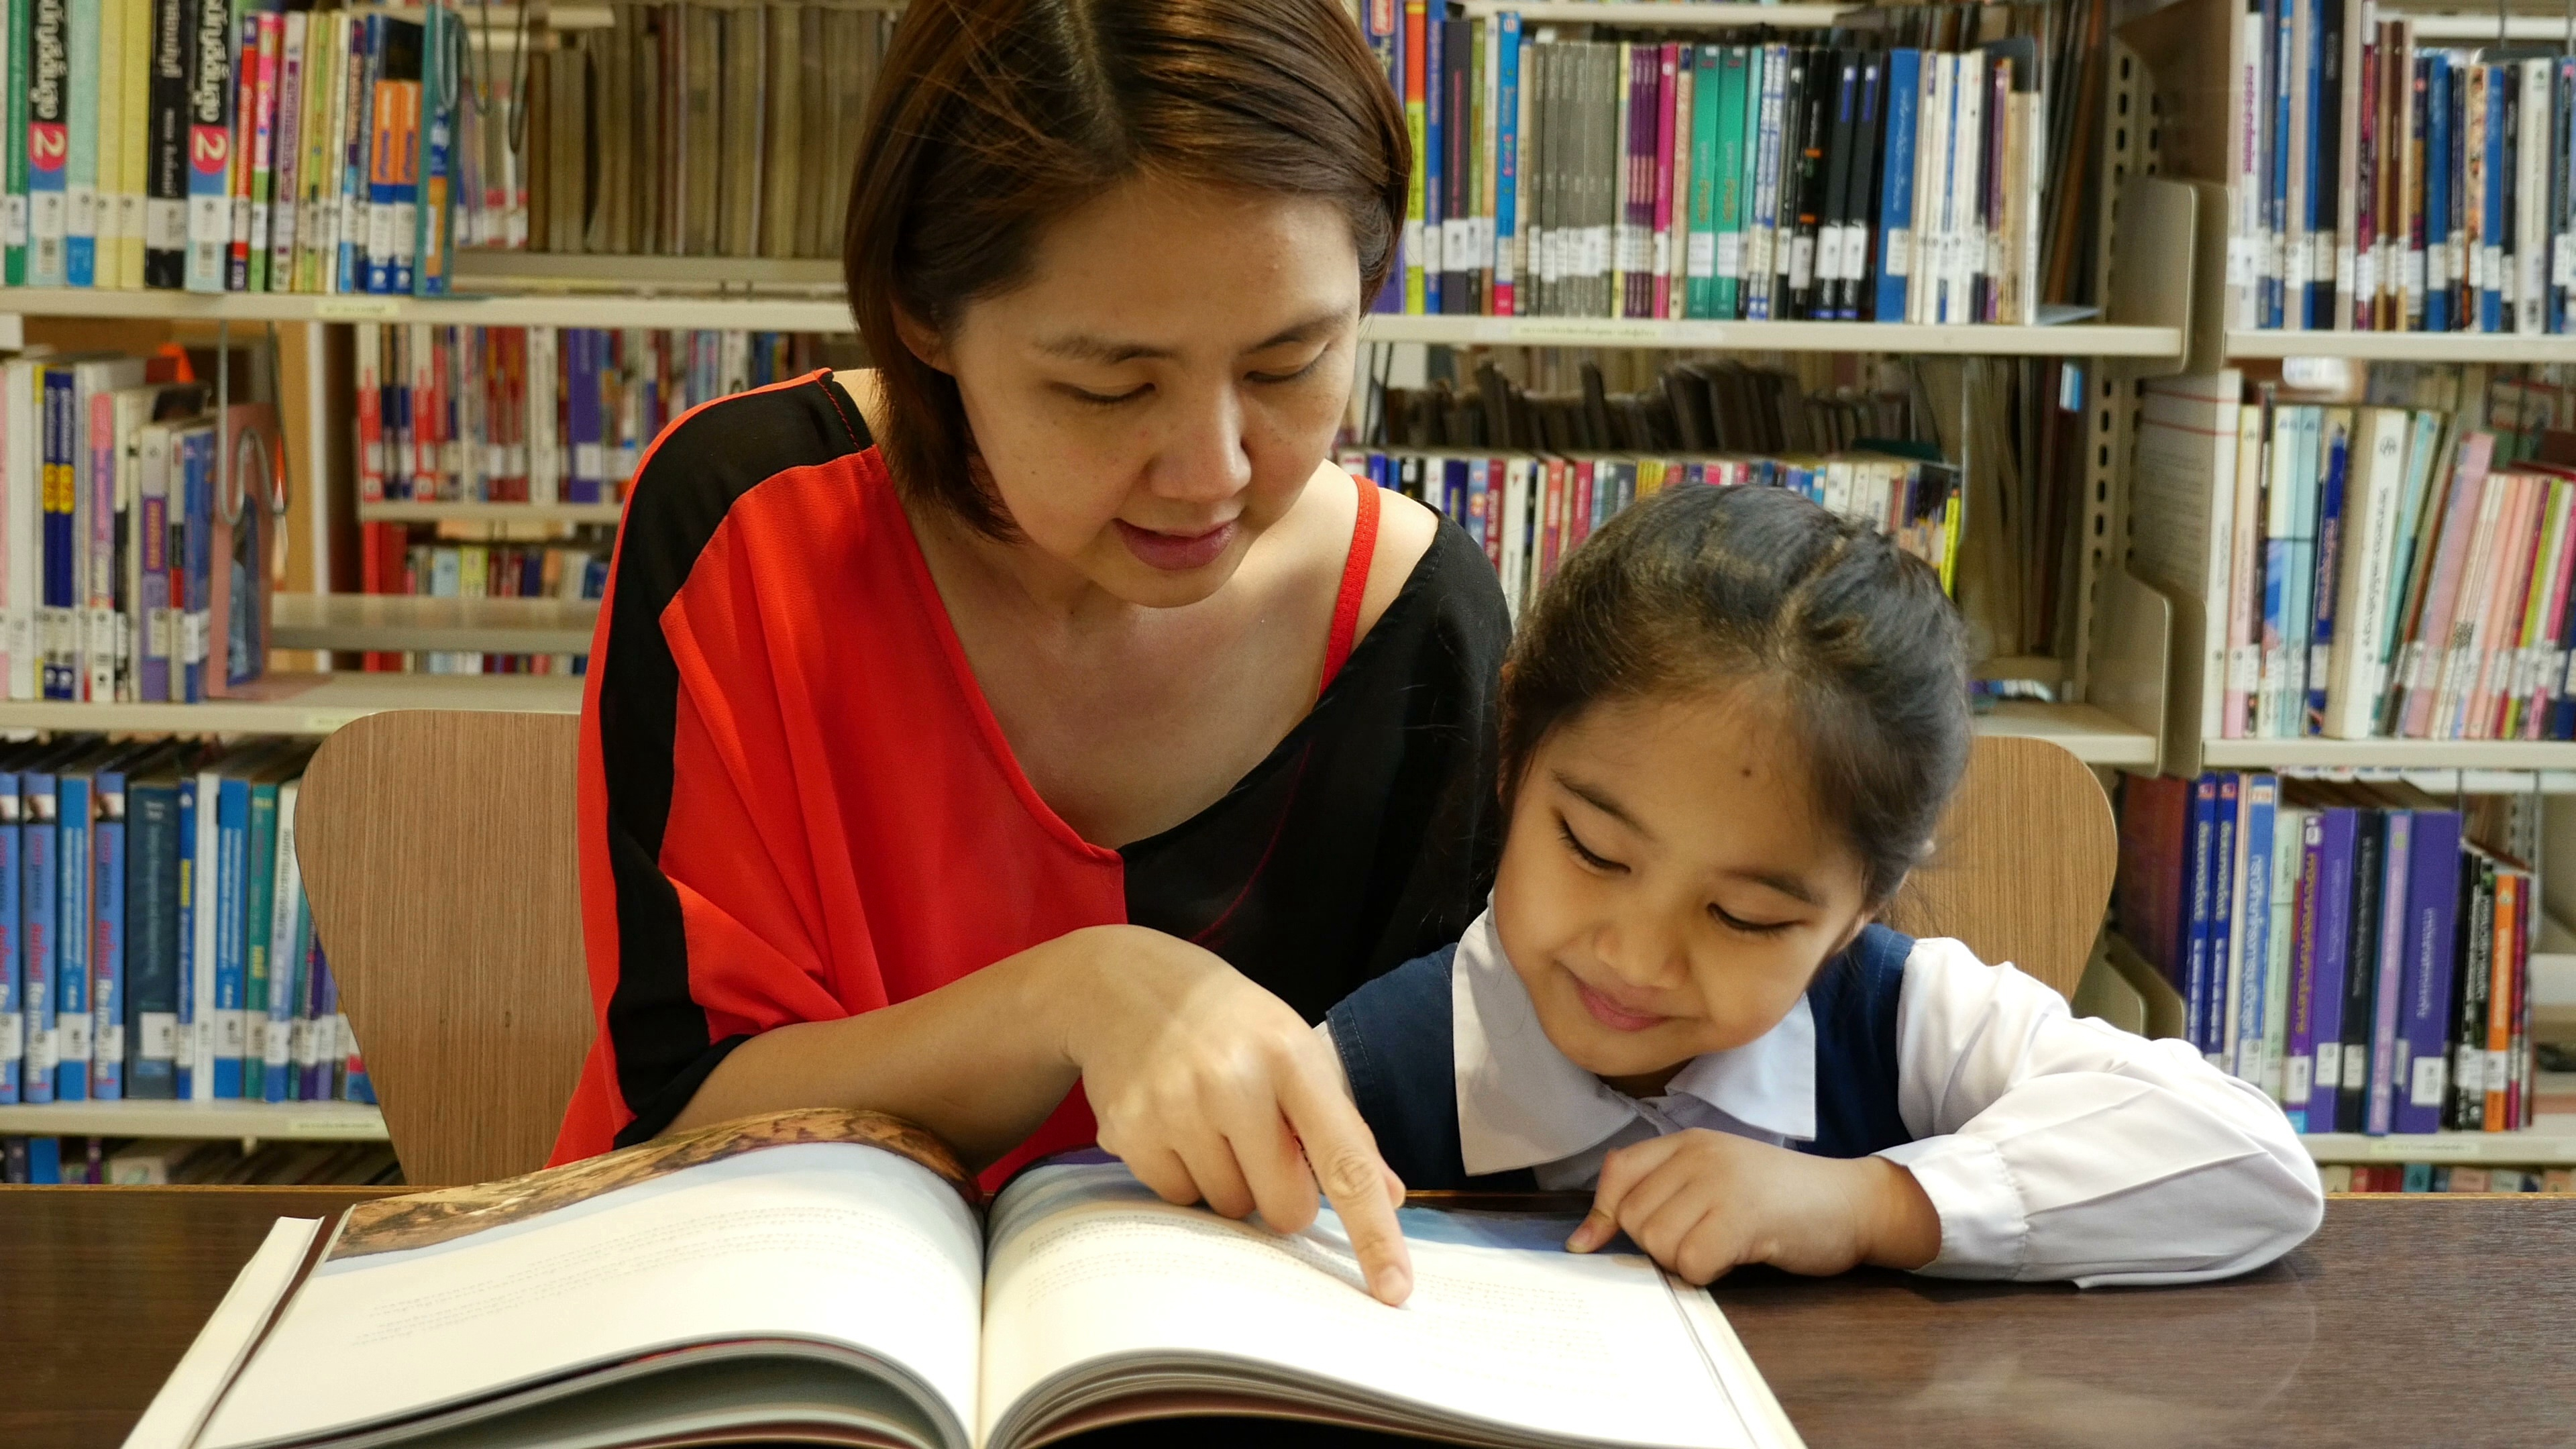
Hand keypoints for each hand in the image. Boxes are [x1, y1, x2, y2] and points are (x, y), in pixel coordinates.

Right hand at [1047, 925, 1413, 1304]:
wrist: (1121, 983)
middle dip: (1284, 1198)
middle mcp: (1232, 1080)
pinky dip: (1184, 1176)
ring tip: (1210, 1122)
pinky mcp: (1129, 1131)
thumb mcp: (1293, 1047)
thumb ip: (1341, 1124)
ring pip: (1228, 1208)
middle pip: (1283, 1206)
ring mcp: (1176, 1106)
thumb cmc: (1228, 1023)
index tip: (1395, 1288)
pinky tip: (1174, 1125)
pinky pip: (1177, 1200)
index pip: (1344, 1159)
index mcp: (1290, 1056)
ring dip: (1229, 1183)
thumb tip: (1389, 1197)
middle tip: (1264, 1149)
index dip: (1373, 1231)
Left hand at [1564, 1129, 1941, 1283]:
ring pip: (1657, 1243)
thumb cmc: (1782, 1200)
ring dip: (1683, 1261)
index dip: (1603, 1215)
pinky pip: (1691, 1262)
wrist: (1853, 1203)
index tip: (1593, 1245)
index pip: (1618, 1172)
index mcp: (1688, 1141)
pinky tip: (1736, 1258)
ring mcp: (1721, 1182)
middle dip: (1657, 1245)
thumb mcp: (1717, 1179)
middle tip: (1700, 1243)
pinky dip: (1707, 1273)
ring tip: (1721, 1248)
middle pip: (1634, 1217)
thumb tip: (1586, 1239)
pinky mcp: (1742, 1216)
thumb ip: (1661, 1195)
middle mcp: (1699, 1154)